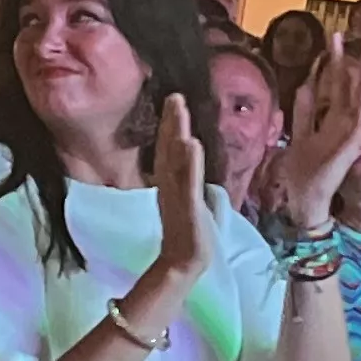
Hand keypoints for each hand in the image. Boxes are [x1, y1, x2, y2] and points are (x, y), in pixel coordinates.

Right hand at [152, 92, 216, 283]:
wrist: (185, 264)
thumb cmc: (191, 236)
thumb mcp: (189, 203)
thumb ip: (185, 183)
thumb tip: (187, 167)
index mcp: (172, 183)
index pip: (169, 150)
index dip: (170, 126)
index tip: (174, 103)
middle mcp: (171, 184)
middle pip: (169, 148)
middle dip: (173, 122)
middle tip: (175, 96)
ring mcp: (177, 194)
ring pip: (176, 159)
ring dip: (177, 134)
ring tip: (179, 110)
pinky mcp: (187, 207)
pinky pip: (188, 181)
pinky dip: (189, 162)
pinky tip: (190, 143)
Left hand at [277, 26, 360, 231]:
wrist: (304, 195)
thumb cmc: (304, 166)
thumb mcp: (300, 129)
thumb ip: (306, 107)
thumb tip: (307, 80)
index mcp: (333, 116)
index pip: (339, 82)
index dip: (338, 59)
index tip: (335, 35)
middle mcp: (346, 122)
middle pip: (357, 85)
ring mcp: (351, 133)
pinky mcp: (352, 144)